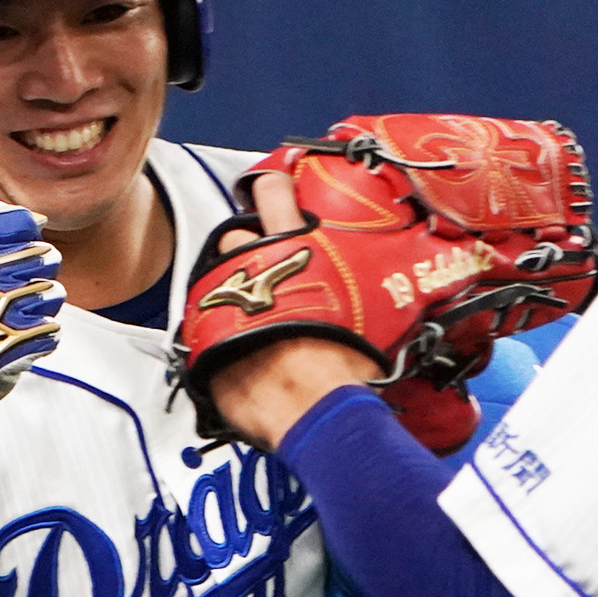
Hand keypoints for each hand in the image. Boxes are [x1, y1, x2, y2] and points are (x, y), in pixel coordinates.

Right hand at [0, 202, 66, 403]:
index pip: (21, 221)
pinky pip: (51, 329)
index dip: (26, 233)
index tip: (17, 246)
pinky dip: (42, 332)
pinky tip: (21, 331)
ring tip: (22, 306)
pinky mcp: (12, 346)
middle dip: (42, 266)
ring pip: (54, 292)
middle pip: (46, 255)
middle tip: (23, 278)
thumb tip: (36, 218)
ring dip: (43, 301)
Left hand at [200, 172, 379, 448]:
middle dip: (248, 244)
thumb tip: (391, 304)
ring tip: (252, 309)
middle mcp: (258, 265)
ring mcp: (228, 296)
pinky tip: (237, 341)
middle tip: (264, 262)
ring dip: (231, 283)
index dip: (273, 189)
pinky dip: (219, 325)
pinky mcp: (208, 330)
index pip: (274, 191)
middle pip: (237, 229)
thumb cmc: (344, 364)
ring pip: (218, 269)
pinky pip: (206, 316)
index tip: (276, 190)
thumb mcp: (372, 320)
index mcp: (301, 249)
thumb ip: (367, 299)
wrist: (309, 407)